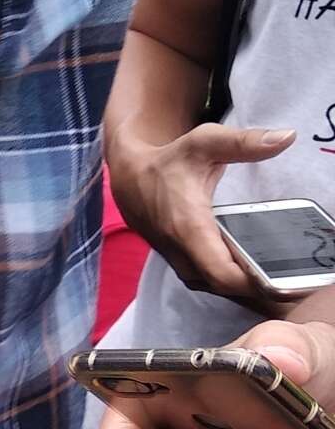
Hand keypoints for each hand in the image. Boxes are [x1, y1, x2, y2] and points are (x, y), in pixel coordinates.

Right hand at [108, 123, 295, 305]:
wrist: (130, 181)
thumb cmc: (169, 162)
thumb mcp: (204, 143)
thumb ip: (244, 142)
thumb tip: (287, 137)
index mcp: (188, 227)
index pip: (221, 273)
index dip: (253, 283)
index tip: (285, 283)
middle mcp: (182, 252)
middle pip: (225, 288)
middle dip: (260, 290)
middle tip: (298, 285)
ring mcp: (180, 262)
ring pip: (217, 290)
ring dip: (248, 291)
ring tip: (285, 285)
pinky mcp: (183, 266)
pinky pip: (211, 285)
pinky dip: (235, 286)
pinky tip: (260, 279)